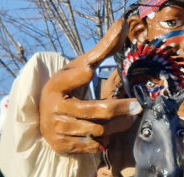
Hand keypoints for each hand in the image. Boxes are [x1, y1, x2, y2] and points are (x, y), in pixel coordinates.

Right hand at [40, 18, 141, 153]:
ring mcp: (58, 128)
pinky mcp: (64, 145)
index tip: (89, 70)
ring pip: (98, 129)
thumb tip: (122, 24)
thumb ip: (101, 50)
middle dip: (119, 108)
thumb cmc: (70, 88)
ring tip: (130, 118)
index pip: (66, 79)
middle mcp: (54, 107)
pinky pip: (93, 144)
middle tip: (137, 105)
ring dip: (117, 125)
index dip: (77, 76)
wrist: (46, 119)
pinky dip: (106, 140)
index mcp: (55, 85)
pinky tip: (112, 134)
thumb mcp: (80, 67)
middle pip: (94, 109)